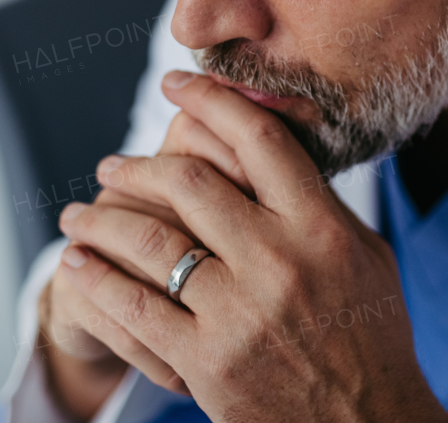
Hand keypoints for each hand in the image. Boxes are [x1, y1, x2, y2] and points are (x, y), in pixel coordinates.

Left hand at [56, 71, 447, 422]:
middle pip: (189, 181)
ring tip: (78, 213)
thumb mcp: (366, 257)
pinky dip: (96, 279)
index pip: (257, 139)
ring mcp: (238, 313)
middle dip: (138, 165)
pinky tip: (77, 264)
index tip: (177, 84)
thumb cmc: (370, 338)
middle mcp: (279, 261)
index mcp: (322, 227)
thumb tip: (270, 139)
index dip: (210, 100)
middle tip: (112, 164)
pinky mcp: (206, 363)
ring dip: (102, 218)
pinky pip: (135, 307)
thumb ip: (318, 200)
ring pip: (150, 239)